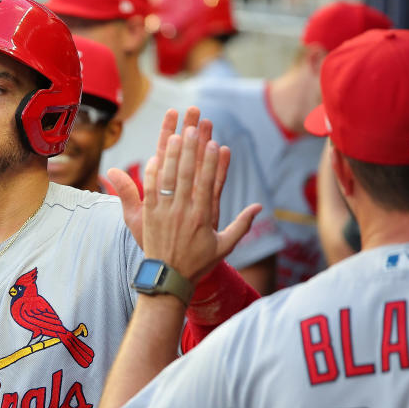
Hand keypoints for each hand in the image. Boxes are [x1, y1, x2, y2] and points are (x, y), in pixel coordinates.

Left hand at [111, 119, 259, 281]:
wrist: (168, 279)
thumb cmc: (198, 263)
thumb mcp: (225, 246)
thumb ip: (242, 225)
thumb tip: (259, 207)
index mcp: (203, 217)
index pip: (208, 184)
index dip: (211, 163)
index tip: (215, 144)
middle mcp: (183, 212)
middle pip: (186, 175)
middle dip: (190, 150)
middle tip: (193, 128)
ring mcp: (164, 212)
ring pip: (167, 178)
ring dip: (171, 155)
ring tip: (175, 135)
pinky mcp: (149, 215)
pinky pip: (150, 190)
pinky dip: (152, 173)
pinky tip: (155, 156)